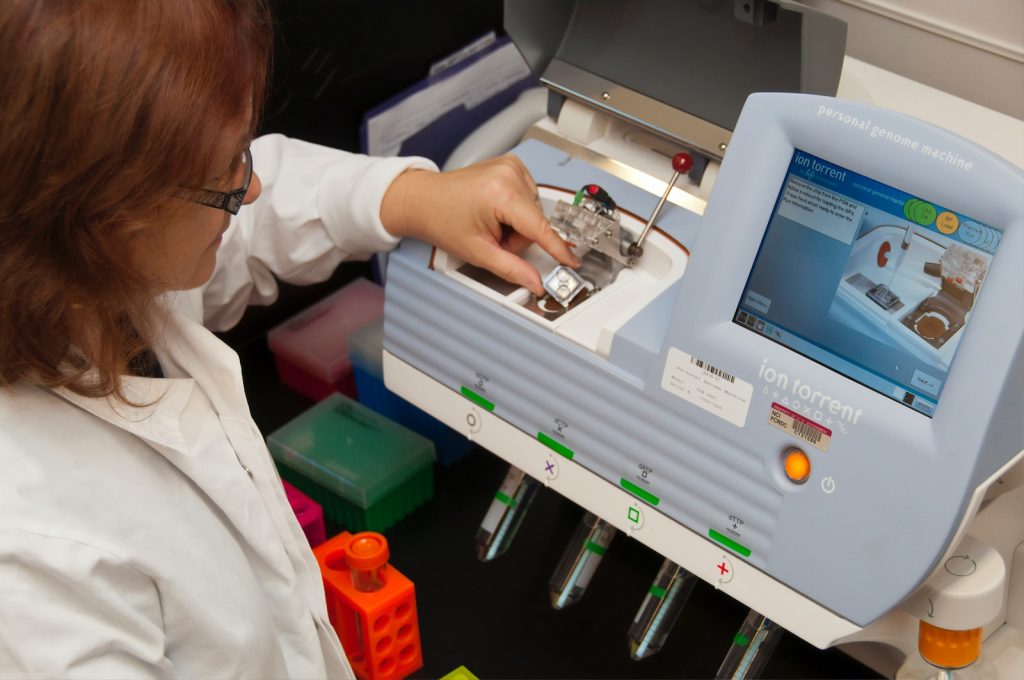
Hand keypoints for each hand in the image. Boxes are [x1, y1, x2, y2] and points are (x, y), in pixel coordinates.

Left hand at [380, 155, 578, 295]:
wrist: (423, 199)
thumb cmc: (441, 219)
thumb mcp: (478, 252)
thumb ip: (511, 269)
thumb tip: (535, 282)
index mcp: (501, 193)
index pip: (539, 227)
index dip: (557, 248)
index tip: (571, 261)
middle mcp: (509, 174)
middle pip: (535, 221)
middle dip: (518, 237)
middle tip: (492, 237)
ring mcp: (511, 166)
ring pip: (533, 211)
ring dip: (516, 224)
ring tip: (490, 222)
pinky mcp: (511, 165)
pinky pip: (528, 197)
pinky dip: (515, 210)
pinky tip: (495, 210)